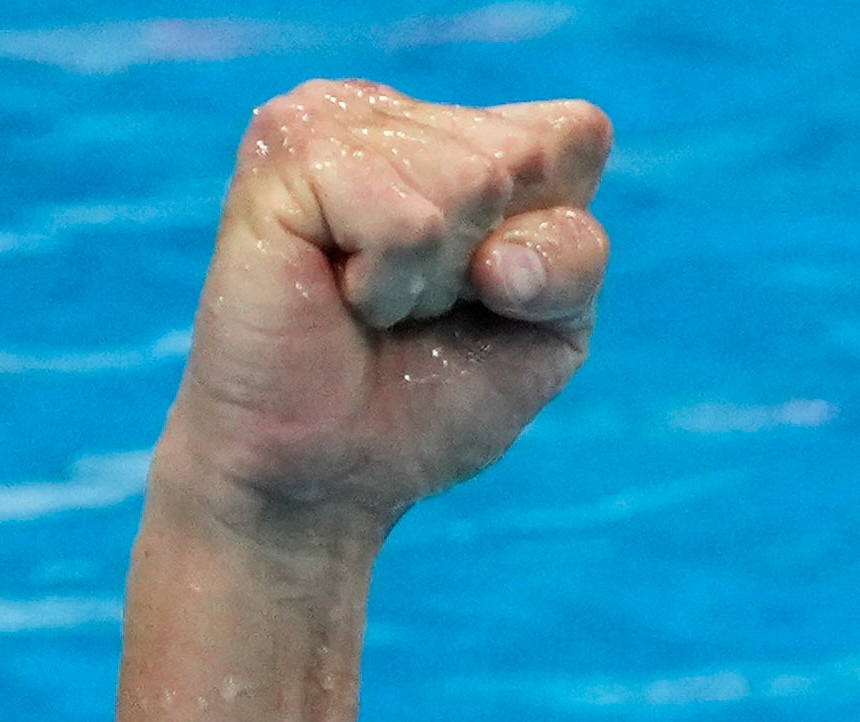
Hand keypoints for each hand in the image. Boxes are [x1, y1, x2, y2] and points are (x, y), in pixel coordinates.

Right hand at [157, 80, 609, 544]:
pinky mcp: (282, 156)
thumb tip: (495, 255)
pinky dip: (389, 284)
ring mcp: (333, 120)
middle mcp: (396, 112)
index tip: (492, 297)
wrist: (328, 470)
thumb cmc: (431, 397)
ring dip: (434, 278)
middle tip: (420, 308)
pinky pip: (404, 217)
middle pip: (525, 158)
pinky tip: (340, 295)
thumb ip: (571, 257)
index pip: (577, 136)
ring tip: (375, 302)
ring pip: (469, 178)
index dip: (555, 243)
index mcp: (467, 134)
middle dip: (491, 264)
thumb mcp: (551, 330)